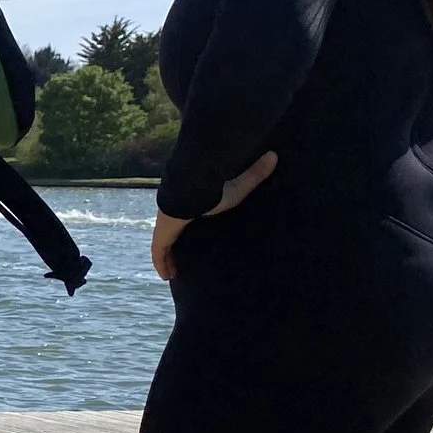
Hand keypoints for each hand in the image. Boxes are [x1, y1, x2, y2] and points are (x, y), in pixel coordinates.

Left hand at [152, 151, 276, 280]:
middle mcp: (173, 214)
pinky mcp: (161, 233)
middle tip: (180, 260)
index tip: (192, 235)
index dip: (186, 226)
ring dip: (167, 259)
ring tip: (174, 274)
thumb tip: (274, 155)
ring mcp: (165, 224)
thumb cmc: (215, 186)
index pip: (185, 217)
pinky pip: (158, 253)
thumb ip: (254, 175)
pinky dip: (161, 264)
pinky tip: (167, 277)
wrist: (192, 185)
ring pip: (163, 246)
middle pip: (171, 233)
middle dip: (173, 246)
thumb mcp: (239, 186)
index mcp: (189, 204)